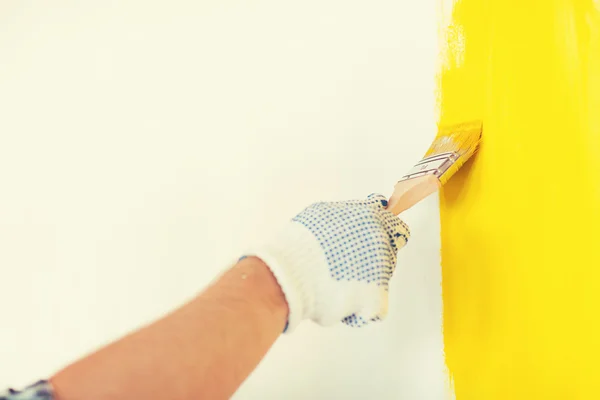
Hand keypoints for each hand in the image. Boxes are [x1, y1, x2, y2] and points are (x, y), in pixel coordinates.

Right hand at [246, 194, 409, 331]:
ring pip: (380, 279)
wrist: (287, 275)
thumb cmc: (299, 246)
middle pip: (388, 253)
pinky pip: (374, 308)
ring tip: (335, 280)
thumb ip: (351, 213)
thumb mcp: (323, 213)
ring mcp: (381, 271)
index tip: (372, 241)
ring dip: (362, 281)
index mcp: (371, 217)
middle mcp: (381, 242)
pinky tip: (341, 300)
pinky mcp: (375, 298)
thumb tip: (367, 210)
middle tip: (344, 264)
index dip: (381, 234)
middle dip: (369, 258)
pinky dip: (359, 308)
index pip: (394, 225)